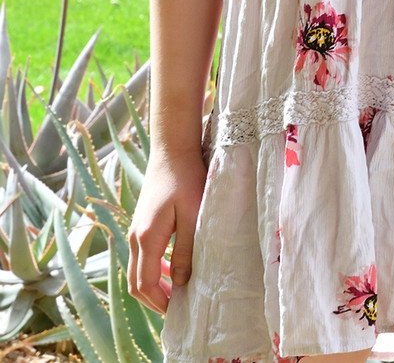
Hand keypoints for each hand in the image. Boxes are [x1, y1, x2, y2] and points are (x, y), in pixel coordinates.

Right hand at [127, 147, 208, 314]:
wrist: (171, 150)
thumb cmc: (186, 179)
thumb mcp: (191, 215)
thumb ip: (185, 249)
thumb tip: (182, 281)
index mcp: (146, 238)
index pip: (145, 283)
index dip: (160, 302)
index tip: (178, 310)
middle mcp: (134, 237)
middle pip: (135, 282)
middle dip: (153, 299)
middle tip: (176, 308)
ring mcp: (135, 230)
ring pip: (136, 270)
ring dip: (152, 285)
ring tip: (176, 293)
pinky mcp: (140, 224)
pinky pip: (140, 257)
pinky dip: (152, 270)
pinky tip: (171, 269)